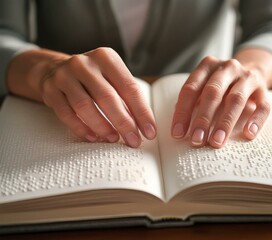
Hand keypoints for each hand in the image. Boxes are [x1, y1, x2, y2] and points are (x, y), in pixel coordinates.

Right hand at [39, 47, 155, 146]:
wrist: (54, 70)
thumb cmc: (92, 78)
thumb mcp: (111, 79)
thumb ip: (126, 98)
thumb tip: (143, 126)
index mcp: (106, 58)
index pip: (129, 87)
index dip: (142, 112)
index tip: (150, 132)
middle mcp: (84, 63)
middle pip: (107, 97)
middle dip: (124, 123)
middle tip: (133, 141)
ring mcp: (64, 75)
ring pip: (85, 106)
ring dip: (102, 126)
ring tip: (113, 139)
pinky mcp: (50, 89)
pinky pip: (66, 113)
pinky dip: (80, 128)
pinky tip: (92, 138)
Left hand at [171, 56, 270, 147]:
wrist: (251, 70)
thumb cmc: (220, 85)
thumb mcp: (203, 86)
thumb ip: (192, 102)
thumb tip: (180, 127)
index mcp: (207, 66)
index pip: (191, 89)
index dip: (182, 112)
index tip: (177, 134)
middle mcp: (227, 68)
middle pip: (213, 93)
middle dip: (203, 119)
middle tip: (196, 140)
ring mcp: (247, 78)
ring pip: (236, 99)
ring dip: (225, 122)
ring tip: (216, 142)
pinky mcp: (263, 91)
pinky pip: (262, 106)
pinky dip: (256, 121)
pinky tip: (248, 134)